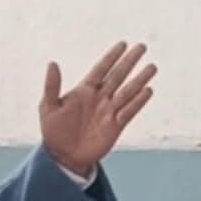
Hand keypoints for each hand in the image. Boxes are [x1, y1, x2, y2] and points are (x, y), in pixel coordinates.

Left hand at [40, 42, 156, 176]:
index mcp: (84, 91)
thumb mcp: (48, 107)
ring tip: (152, 67)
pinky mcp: (115, 126)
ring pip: (127, 92)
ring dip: (139, 80)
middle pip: (118, 76)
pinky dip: (138, 102)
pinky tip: (148, 90)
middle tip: (142, 47)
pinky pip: (129, 111)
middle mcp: (100, 98)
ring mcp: (109, 111)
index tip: (123, 44)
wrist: (64, 157)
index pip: (101, 69)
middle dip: (129, 62)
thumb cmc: (54, 131)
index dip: (111, 57)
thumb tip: (52, 63)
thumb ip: (52, 86)